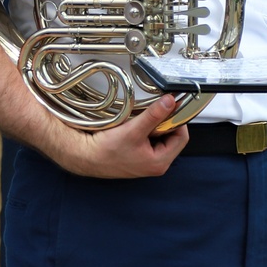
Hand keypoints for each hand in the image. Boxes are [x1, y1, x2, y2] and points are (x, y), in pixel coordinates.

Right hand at [65, 95, 188, 178]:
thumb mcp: (133, 130)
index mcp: (161, 162)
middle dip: (162, 122)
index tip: (168, 107)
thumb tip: (170, 102)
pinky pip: (146, 139)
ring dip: (151, 125)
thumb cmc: (107, 150)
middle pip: (171, 137)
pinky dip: (142, 130)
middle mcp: (156, 164)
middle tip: (150, 113)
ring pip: (157, 137)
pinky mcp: (136, 156)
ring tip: (138, 120)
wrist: (84, 156)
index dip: (177, 120)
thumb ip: (154, 115)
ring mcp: (146, 161)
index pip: (181, 137)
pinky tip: (132, 126)